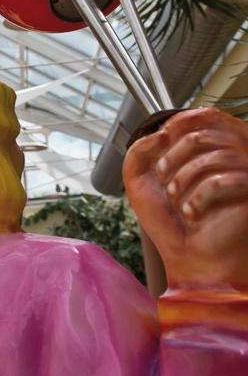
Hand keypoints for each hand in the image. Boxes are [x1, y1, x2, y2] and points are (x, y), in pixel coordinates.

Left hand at [124, 108, 247, 289]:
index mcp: (208, 152)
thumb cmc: (168, 223)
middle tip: (165, 182)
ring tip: (177, 201)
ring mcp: (243, 176)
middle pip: (202, 135)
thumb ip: (138, 150)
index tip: (163, 140)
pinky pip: (222, 180)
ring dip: (183, 181)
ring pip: (212, 157)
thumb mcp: (139, 181)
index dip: (181, 122)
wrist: (189, 259)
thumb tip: (160, 133)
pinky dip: (198, 198)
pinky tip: (192, 214)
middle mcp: (230, 159)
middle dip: (173, 159)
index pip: (205, 116)